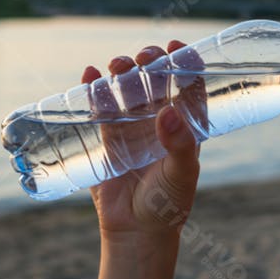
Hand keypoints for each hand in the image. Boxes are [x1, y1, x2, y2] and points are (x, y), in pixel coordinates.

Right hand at [80, 41, 202, 239]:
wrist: (135, 231)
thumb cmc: (168, 204)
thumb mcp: (181, 174)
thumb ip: (179, 145)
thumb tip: (167, 113)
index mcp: (186, 124)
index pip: (189, 84)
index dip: (185, 61)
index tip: (176, 47)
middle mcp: (160, 119)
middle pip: (156, 78)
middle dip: (149, 61)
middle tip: (143, 58)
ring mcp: (132, 125)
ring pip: (127, 87)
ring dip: (122, 70)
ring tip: (118, 66)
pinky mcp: (107, 136)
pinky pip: (100, 105)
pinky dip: (94, 87)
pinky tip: (90, 75)